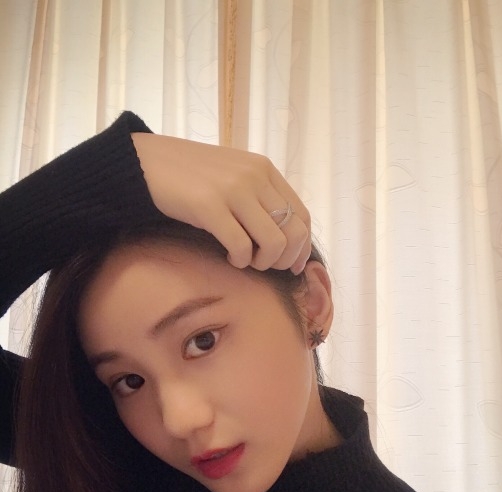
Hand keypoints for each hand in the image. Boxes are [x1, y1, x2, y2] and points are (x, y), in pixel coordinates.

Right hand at [131, 133, 310, 273]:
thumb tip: (285, 235)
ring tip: (246, 261)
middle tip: (265, 266)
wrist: (146, 162)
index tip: (292, 265)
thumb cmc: (191, 176)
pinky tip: (229, 258)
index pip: (302, 216)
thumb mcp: (234, 175)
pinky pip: (241, 247)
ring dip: (263, 263)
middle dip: (285, 260)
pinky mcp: (209, 205)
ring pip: (273, 243)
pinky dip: (239, 261)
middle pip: (293, 233)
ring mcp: (233, 190)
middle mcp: (255, 177)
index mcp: (265, 169)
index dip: (302, 248)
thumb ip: (260, 195)